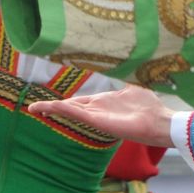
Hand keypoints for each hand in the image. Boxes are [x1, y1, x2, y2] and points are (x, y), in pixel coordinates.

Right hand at [27, 86, 173, 145]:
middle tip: (34, 108)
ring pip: (68, 110)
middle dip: (52, 107)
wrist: (159, 123)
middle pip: (69, 106)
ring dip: (51, 108)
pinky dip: (60, 110)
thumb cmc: (149, 108)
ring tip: (34, 108)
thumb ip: (124, 82)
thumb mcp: (133, 89)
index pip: (78, 101)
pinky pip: (75, 113)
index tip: (48, 102)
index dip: (63, 101)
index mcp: (103, 102)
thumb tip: (125, 70)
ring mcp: (95, 116)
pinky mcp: (96, 121)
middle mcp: (96, 110)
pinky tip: (48, 107)